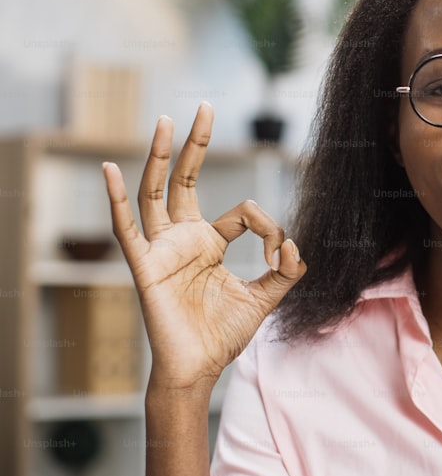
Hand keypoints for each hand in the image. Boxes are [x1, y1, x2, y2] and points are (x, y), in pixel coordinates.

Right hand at [103, 102, 306, 391]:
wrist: (200, 369)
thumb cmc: (223, 335)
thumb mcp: (265, 297)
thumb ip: (286, 271)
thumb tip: (298, 246)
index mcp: (209, 242)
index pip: (243, 210)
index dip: (269, 227)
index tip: (281, 255)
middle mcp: (183, 238)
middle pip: (186, 179)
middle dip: (196, 143)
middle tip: (205, 106)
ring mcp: (162, 249)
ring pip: (156, 192)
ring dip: (161, 156)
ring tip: (166, 121)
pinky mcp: (145, 266)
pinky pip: (126, 228)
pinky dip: (117, 200)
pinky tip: (109, 170)